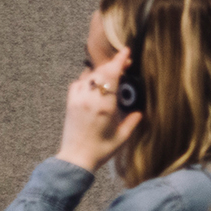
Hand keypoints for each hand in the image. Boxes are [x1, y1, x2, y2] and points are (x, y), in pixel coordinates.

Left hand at [57, 48, 142, 171]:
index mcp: (104, 106)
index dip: (119, 61)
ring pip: (89, 75)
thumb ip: (132, 121)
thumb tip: (139, 112)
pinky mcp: (70, 103)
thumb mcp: (122, 137)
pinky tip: (93, 85)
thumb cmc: (100, 150)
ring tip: (110, 75)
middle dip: (113, 65)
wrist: (76, 158)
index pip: (111, 75)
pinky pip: (78, 83)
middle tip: (124, 64)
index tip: (126, 52)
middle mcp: (90, 99)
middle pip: (101, 72)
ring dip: (101, 72)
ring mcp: (78, 99)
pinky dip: (86, 80)